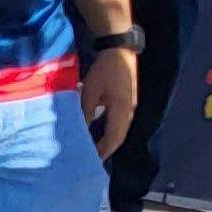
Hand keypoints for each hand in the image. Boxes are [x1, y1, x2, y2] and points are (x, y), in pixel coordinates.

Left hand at [83, 44, 138, 158]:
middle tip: (93, 159)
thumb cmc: (105, 70)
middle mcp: (129, 111)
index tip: (92, 161)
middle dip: (107, 149)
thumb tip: (81, 131)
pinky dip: (111, 130)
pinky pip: (120, 122)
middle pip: (119, 137)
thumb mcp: (90, 92)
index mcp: (121, 110)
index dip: (103, 151)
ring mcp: (130, 107)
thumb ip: (86, 113)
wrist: (120, 50)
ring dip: (109, 140)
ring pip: (120, 130)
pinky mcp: (127, 102)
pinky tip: (100, 132)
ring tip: (96, 149)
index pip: (113, 138)